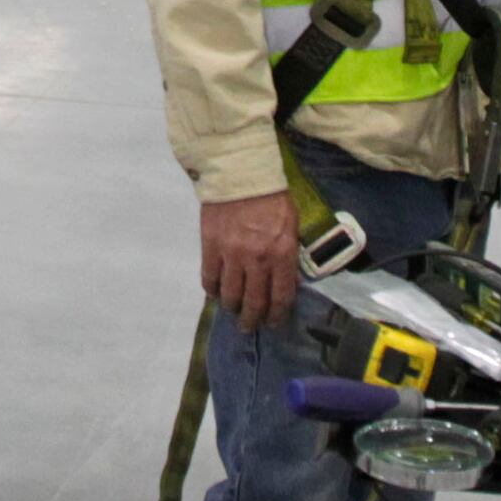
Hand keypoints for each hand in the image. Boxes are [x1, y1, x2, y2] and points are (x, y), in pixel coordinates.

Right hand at [200, 193, 301, 333]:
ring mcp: (232, 255)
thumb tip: (286, 281)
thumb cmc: (271, 197)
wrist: (240, 174)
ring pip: (230, 295)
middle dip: (252, 320)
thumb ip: (289, 254)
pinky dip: (212, 290)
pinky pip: (209, 278)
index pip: (281, 296)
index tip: (273, 322)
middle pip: (254, 302)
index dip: (277, 315)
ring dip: (232, 308)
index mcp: (282, 253)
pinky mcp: (210, 247)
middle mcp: (258, 259)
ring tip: (233, 311)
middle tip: (249, 326)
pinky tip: (216, 292)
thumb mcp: (291, 225)